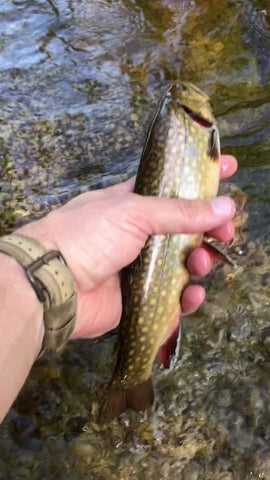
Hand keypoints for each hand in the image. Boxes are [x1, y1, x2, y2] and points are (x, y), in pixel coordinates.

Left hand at [17, 155, 236, 339]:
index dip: (200, 177)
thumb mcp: (133, 212)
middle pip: (184, 229)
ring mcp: (140, 266)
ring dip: (199, 263)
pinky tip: (192, 295)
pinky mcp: (140, 297)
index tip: (228, 168)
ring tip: (201, 264)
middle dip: (209, 229)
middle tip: (226, 233)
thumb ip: (179, 211)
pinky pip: (172, 297)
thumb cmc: (86, 235)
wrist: (53, 284)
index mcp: (133, 204)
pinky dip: (186, 298)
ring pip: (182, 264)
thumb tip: (223, 206)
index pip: (174, 187)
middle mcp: (139, 234)